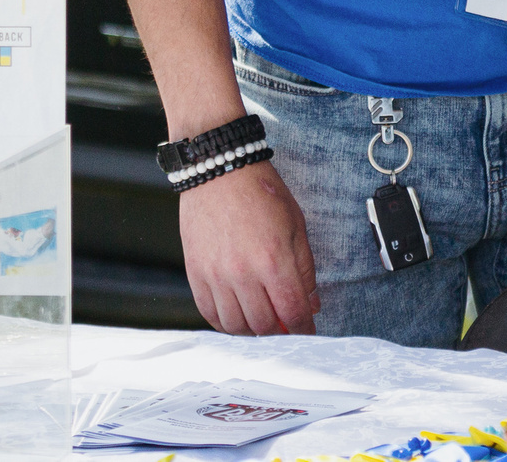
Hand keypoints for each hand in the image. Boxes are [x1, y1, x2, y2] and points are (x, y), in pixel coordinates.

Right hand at [180, 160, 318, 334]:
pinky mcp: (196, 275)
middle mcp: (243, 274)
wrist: (220, 172)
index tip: (308, 332)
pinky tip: (238, 317)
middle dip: (280, 332)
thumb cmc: (262, 194)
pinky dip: (226, 324)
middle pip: (264, 326)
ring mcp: (216, 276)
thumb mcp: (297, 226)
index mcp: (274, 260)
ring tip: (264, 322)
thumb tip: (310, 303)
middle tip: (286, 325)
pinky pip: (210, 314)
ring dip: (254, 332)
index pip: (293, 312)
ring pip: (236, 326)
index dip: (304, 328)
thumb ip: (305, 269)